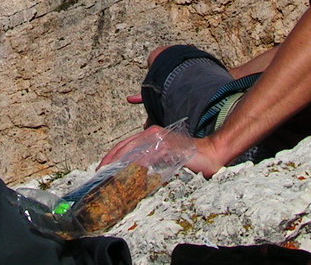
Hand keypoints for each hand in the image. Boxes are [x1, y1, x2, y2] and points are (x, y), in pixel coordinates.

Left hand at [99, 126, 226, 178]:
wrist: (210, 153)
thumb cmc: (187, 157)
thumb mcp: (163, 157)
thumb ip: (149, 159)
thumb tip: (132, 172)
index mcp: (149, 134)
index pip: (124, 145)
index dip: (110, 157)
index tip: (101, 169)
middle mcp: (152, 133)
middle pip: (124, 147)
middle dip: (110, 161)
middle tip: (99, 175)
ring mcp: (159, 139)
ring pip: (133, 151)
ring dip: (120, 165)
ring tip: (110, 177)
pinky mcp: (167, 147)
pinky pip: (148, 157)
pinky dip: (137, 166)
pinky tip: (130, 175)